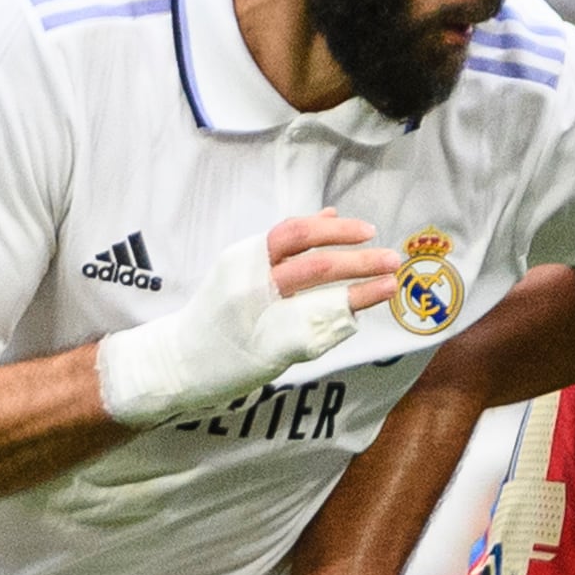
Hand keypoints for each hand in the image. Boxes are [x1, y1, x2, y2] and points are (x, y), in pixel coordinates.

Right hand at [95, 213, 404, 427]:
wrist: (182, 360)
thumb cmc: (220, 312)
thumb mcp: (243, 268)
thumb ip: (284, 246)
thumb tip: (331, 214)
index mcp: (244, 257)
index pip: (294, 232)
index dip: (334, 229)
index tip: (366, 230)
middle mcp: (251, 282)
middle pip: (313, 262)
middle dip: (358, 258)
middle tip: (392, 257)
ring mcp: (261, 315)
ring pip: (317, 293)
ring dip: (360, 284)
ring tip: (391, 280)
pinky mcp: (271, 346)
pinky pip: (315, 328)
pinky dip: (343, 316)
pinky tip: (364, 312)